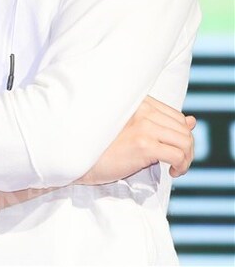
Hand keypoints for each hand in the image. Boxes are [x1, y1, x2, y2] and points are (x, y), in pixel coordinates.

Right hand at [76, 95, 195, 184]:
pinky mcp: (144, 145)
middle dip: (187, 149)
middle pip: (184, 129)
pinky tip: (171, 172)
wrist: (80, 158)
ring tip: (175, 168)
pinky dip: (181, 166)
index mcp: (139, 102)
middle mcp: (142, 109)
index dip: (181, 135)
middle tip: (176, 163)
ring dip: (186, 159)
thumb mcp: (135, 129)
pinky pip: (178, 155)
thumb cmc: (104, 146)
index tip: (173, 150)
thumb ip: (162, 123)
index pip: (177, 116)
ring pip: (185, 142)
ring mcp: (143, 126)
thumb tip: (192, 121)